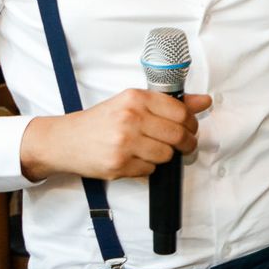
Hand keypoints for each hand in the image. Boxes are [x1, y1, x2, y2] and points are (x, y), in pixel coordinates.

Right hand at [19, 88, 211, 180]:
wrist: (64, 141)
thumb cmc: (100, 122)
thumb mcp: (132, 104)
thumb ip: (171, 104)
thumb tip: (204, 101)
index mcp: (136, 98)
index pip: (181, 113)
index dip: (191, 124)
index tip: (189, 129)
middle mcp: (130, 118)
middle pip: (178, 136)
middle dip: (185, 144)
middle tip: (181, 145)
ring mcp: (124, 143)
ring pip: (166, 155)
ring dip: (163, 156)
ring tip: (148, 150)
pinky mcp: (119, 164)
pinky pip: (150, 170)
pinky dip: (147, 167)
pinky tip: (133, 159)